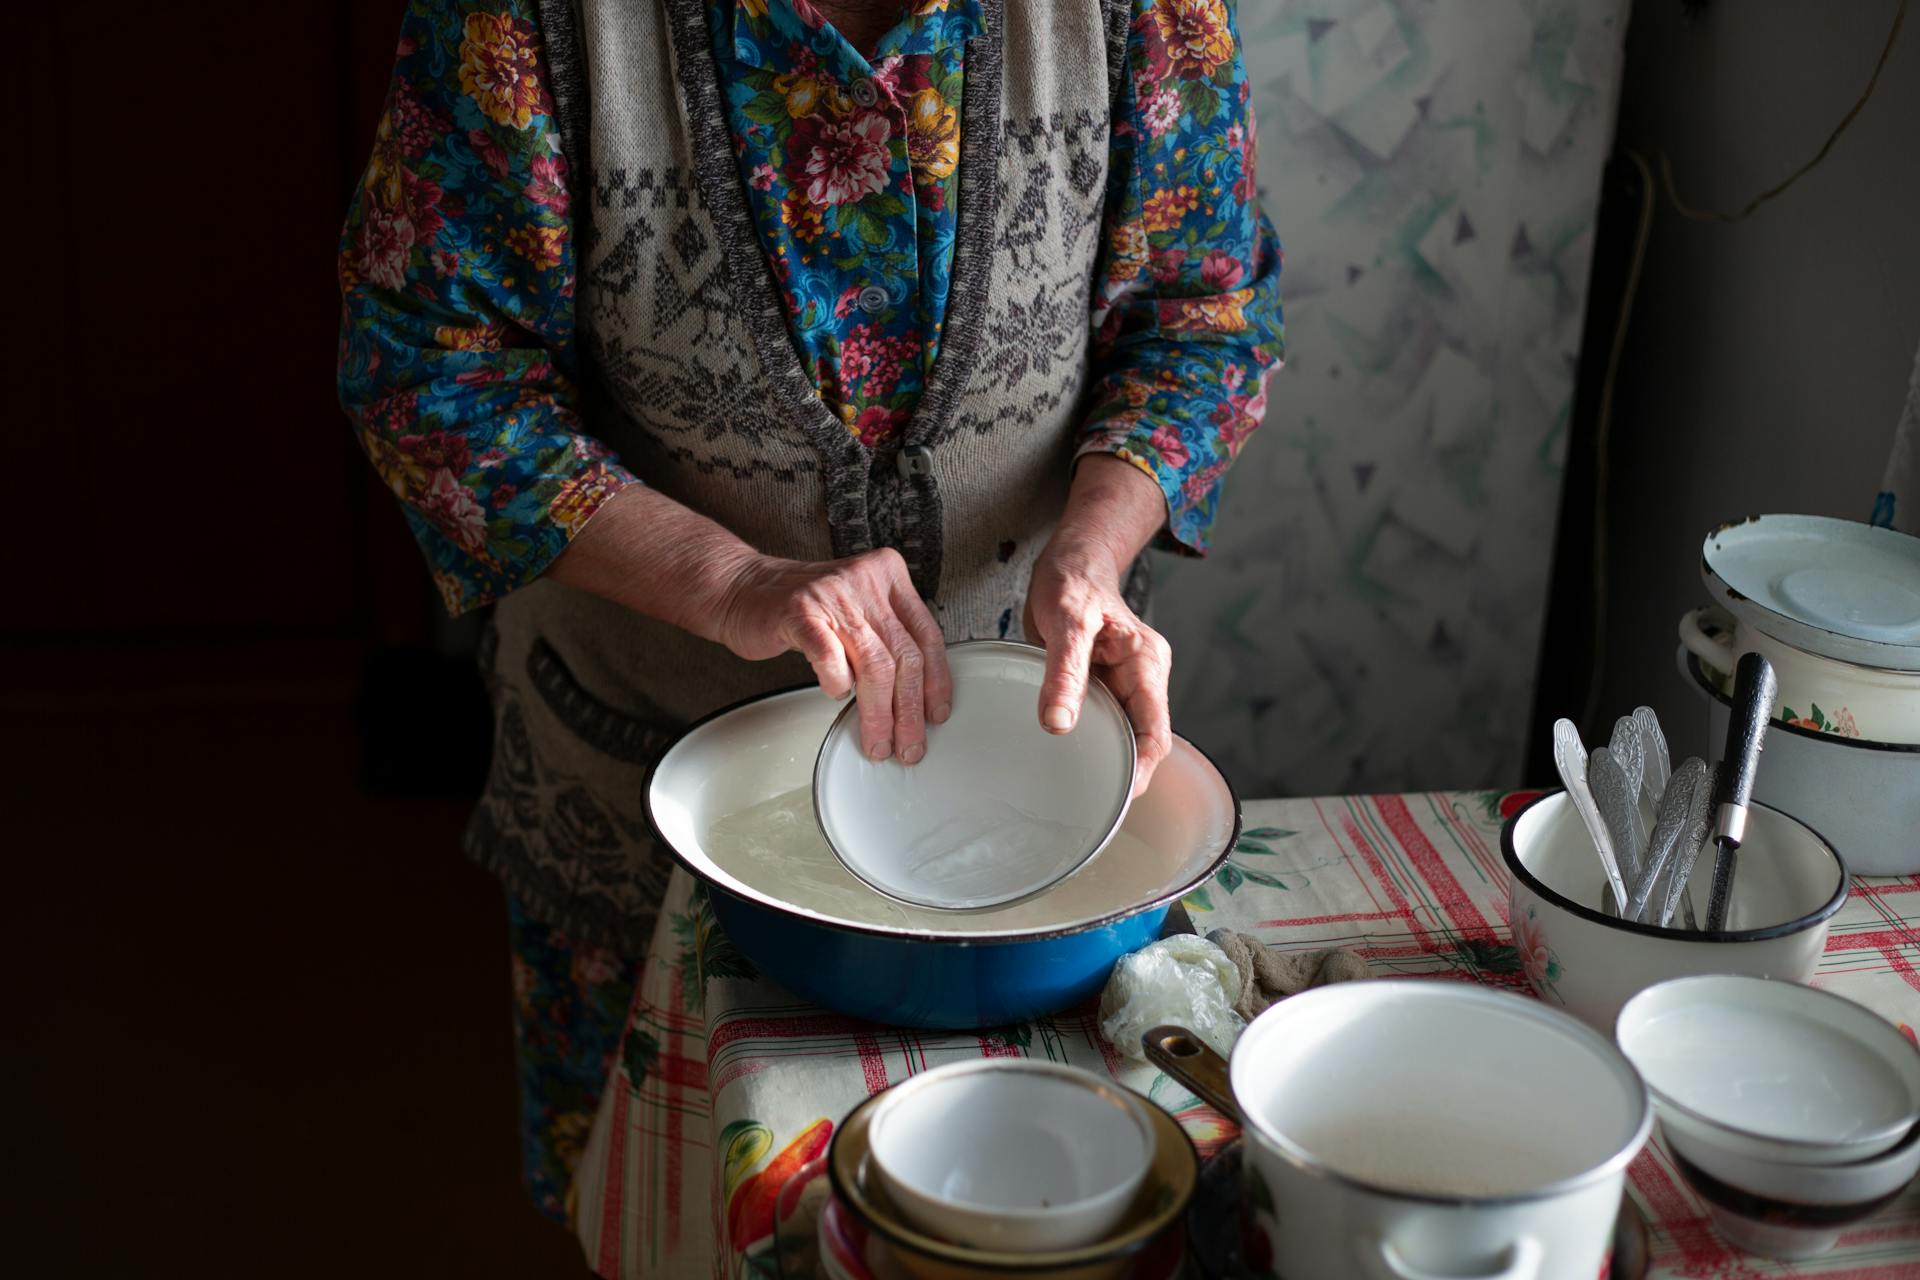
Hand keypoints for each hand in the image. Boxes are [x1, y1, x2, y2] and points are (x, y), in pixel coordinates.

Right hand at [717, 548, 952, 764]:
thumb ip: (886, 638)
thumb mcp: (856, 609)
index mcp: (888, 574)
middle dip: (908, 710)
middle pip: (904, 655)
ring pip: (874, 664)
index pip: (927, 634)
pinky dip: (837, 685)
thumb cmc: (801, 607)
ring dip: (878, 713)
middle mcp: (865, 579)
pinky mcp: (800, 612)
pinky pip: (830, 658)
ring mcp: (832, 594)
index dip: (936, 681)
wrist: (740, 589)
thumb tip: (916, 697)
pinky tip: (837, 696)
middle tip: (907, 743)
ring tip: (877, 740)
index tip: (936, 713)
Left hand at [1024, 456, 1175, 795]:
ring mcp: (1125, 682)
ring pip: (1123, 734)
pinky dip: (1090, 742)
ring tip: (1076, 792)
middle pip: (1142, 740)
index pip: (1155, 734)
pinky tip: (1066, 760)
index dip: (1141, 771)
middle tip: (1089, 806)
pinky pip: (1105, 721)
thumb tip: (1058, 725)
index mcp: (1147, 664)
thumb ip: (1063, 673)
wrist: (1072, 559)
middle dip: (1123, 775)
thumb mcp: (1065, 622)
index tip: (1115, 799)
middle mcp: (1143, 677)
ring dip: (1105, 760)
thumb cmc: (1073, 582)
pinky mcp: (1105, 683)